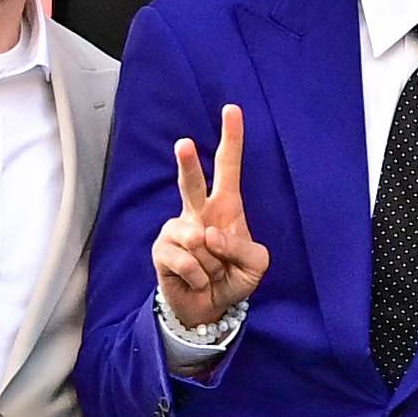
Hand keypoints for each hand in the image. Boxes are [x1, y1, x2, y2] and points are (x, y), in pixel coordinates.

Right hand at [155, 103, 270, 329]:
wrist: (209, 307)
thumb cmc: (233, 277)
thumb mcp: (255, 265)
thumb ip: (242, 248)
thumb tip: (208, 235)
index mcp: (226, 206)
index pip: (228, 167)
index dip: (231, 139)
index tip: (232, 109)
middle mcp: (198, 211)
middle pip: (191, 183)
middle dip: (186, 164)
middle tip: (183, 144)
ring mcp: (178, 229)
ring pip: (198, 240)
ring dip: (212, 265)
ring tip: (211, 272)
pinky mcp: (162, 250)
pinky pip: (188, 261)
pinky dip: (199, 277)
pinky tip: (198, 280)